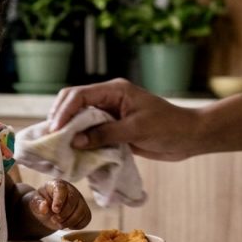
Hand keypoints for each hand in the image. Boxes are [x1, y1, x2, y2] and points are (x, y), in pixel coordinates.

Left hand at [29, 179, 90, 230]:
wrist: (47, 210)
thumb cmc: (41, 202)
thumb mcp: (35, 202)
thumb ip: (38, 203)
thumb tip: (44, 207)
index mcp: (58, 184)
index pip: (61, 189)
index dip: (59, 200)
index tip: (54, 210)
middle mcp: (71, 190)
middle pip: (73, 201)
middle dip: (64, 214)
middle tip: (54, 220)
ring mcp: (80, 200)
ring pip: (81, 211)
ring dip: (70, 221)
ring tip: (59, 225)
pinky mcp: (85, 210)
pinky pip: (86, 219)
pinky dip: (77, 225)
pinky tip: (68, 225)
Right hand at [47, 78, 199, 160]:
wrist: (190, 137)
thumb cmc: (168, 128)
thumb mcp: (136, 130)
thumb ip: (105, 134)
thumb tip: (75, 141)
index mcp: (114, 90)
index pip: (79, 95)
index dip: (63, 111)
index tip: (55, 130)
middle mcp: (109, 98)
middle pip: (74, 103)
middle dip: (60, 118)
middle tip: (51, 138)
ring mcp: (110, 113)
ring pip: (80, 118)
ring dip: (69, 131)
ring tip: (58, 146)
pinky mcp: (113, 127)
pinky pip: (90, 131)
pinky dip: (81, 141)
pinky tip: (74, 151)